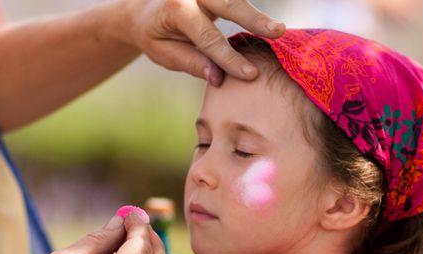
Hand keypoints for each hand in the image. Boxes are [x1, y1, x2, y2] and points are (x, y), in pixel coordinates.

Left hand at [119, 0, 285, 85]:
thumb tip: (219, 78)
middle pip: (228, 3)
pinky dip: (248, 8)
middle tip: (278, 32)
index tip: (250, 74)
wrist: (143, 8)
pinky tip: (267, 22)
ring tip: (279, 30)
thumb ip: (191, 63)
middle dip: (254, 18)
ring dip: (256, 13)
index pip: (207, 37)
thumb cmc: (154, 35)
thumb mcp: (164, 53)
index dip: (229, 58)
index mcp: (175, 9)